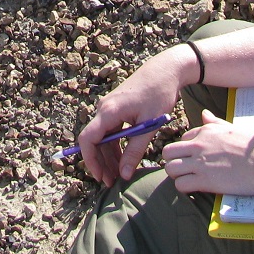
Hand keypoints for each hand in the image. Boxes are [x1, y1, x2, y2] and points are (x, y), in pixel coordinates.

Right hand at [77, 44, 193, 185]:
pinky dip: (115, 147)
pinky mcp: (116, 109)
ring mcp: (109, 108)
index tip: (101, 177)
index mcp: (109, 111)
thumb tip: (125, 174)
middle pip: (94, 141)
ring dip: (108, 157)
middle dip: (101, 163)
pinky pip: (110, 132)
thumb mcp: (149, 125)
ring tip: (119, 176)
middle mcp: (104, 109)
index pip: (88, 139)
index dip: (90, 160)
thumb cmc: (159, 94)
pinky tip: (123, 160)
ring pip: (102, 138)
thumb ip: (135, 150)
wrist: (165, 70)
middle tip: (112, 183)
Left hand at [159, 110, 253, 195]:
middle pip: (169, 152)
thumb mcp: (232, 128)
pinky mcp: (204, 180)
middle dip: (173, 161)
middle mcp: (199, 145)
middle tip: (184, 169)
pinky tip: (194, 189)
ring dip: (176, 175)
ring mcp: (200, 163)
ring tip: (187, 179)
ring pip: (170, 169)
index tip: (194, 157)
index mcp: (206, 130)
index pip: (183, 138)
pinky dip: (184, 188)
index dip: (187, 149)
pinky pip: (181, 185)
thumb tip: (204, 113)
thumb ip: (215, 122)